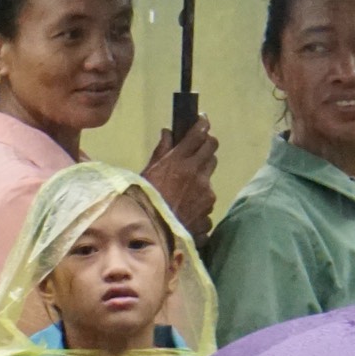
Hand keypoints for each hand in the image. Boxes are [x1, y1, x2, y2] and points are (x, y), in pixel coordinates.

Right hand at [144, 117, 218, 239]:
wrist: (151, 234)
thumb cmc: (142, 201)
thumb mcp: (146, 173)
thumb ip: (161, 152)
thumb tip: (168, 133)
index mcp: (179, 161)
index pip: (199, 134)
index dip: (202, 124)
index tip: (202, 120)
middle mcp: (197, 173)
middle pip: (212, 149)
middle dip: (206, 145)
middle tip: (198, 147)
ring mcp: (206, 193)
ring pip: (210, 175)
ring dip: (201, 176)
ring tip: (185, 186)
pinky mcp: (209, 211)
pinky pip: (207, 201)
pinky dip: (199, 201)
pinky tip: (186, 208)